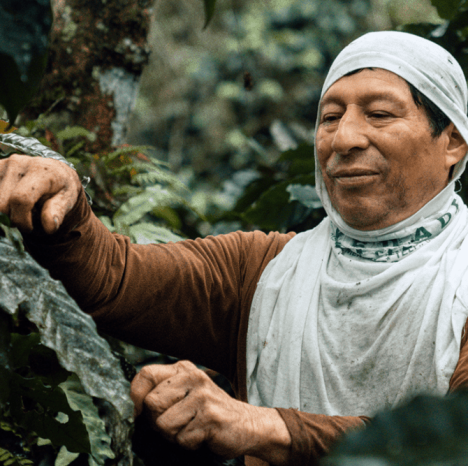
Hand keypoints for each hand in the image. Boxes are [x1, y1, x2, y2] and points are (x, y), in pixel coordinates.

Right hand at [0, 154, 81, 233]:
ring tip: (20, 208)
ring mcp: (3, 164)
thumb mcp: (67, 199)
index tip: (30, 227)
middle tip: (25, 218)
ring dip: (4, 211)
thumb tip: (50, 227)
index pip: (21, 199)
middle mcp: (19, 163)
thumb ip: (58, 212)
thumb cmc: (61, 188)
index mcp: (40, 171)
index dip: (22, 219)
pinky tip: (11, 201)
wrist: (55, 171)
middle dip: (12, 218)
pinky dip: (1, 203)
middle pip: (2, 204)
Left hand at [130, 360, 291, 464]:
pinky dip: (189, 443)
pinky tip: (202, 435)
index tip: (142, 412)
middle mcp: (193, 377)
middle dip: (158, 421)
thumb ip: (161, 392)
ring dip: (174, 435)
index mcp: (183, 369)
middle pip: (151, 403)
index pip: (145, 374)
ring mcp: (203, 396)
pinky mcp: (211, 417)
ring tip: (191, 427)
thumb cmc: (207, 411)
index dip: (136, 396)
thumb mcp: (184, 392)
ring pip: (163, 424)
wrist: (246, 424)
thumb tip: (134, 407)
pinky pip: (182, 438)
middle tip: (178, 422)